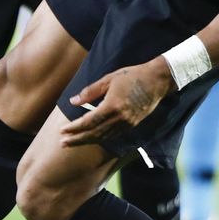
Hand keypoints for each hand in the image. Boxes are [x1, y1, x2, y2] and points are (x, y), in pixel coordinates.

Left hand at [59, 58, 173, 146]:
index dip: (74, 128)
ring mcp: (127, 123)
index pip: (88, 122)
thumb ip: (90, 92)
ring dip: (87, 140)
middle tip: (62, 144)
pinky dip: (99, 138)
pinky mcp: (132, 125)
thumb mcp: (108, 79)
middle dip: (77, 139)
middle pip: (94, 134)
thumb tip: (72, 102)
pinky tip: (91, 137)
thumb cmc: (132, 76)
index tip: (61, 131)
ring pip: (103, 137)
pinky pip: (112, 135)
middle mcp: (120, 118)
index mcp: (112, 106)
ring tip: (73, 142)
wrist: (157, 81)